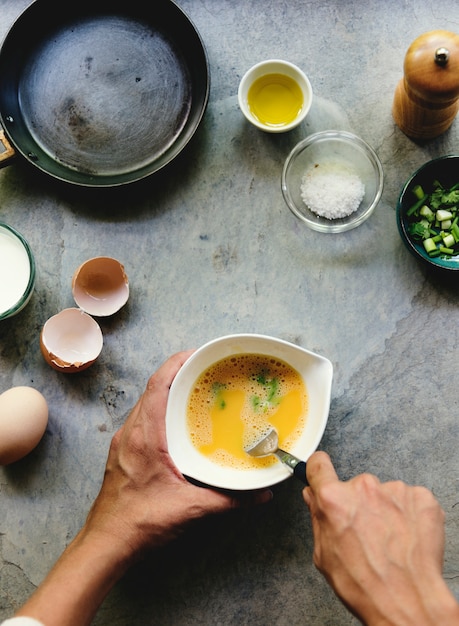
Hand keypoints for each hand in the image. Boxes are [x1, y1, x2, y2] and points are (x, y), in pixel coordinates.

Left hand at [85, 350, 271, 560]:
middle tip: (204, 370)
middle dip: (177, 374)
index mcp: (145, 436)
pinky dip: (159, 409)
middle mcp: (131, 432)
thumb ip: (229, 500)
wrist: (107, 542)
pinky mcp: (123, 452)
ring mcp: (124, 441)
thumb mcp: (190, 509)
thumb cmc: (141, 522)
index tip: (197, 354)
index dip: (177, 364)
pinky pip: (142, 418)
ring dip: (167, 391)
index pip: (158, 385)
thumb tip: (261, 495)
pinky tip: (176, 422)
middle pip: (152, 389)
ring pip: (145, 403)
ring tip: (193, 390)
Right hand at [302, 451, 458, 624]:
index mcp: (334, 499)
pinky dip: (408, 514)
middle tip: (366, 532)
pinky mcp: (421, 497)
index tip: (321, 472)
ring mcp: (394, 490)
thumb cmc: (365, 584)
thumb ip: (318, 518)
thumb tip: (314, 498)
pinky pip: (409, 499)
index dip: (318, 470)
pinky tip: (406, 538)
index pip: (319, 465)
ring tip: (389, 541)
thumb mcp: (325, 555)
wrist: (407, 600)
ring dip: (385, 510)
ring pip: (384, 494)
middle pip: (356, 486)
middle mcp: (363, 488)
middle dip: (358, 503)